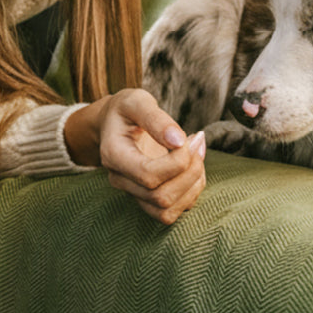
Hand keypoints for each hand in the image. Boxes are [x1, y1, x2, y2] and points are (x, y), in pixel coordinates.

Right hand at [64, 89, 205, 223]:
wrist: (116, 122)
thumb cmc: (126, 110)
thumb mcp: (137, 101)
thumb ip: (155, 118)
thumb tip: (178, 141)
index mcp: (114, 156)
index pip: (148, 175)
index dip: (177, 161)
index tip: (188, 137)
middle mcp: (121, 180)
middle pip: (160, 197)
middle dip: (190, 172)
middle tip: (197, 141)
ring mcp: (134, 192)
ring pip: (167, 211)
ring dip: (194, 185)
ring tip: (197, 153)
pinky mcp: (150, 197)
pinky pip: (175, 209)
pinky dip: (193, 189)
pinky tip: (193, 164)